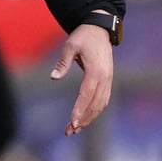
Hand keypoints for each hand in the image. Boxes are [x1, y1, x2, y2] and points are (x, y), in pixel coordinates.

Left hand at [49, 14, 114, 136]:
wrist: (100, 29)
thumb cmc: (83, 37)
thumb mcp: (70, 46)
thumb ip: (62, 63)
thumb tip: (53, 77)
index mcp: (96, 70)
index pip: (87, 94)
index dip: (79, 109)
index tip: (72, 122)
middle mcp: (105, 78)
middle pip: (95, 104)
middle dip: (83, 119)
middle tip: (69, 131)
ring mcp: (108, 80)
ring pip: (101, 105)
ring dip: (89, 118)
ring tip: (75, 129)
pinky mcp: (108, 80)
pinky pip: (103, 100)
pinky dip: (95, 111)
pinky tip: (85, 118)